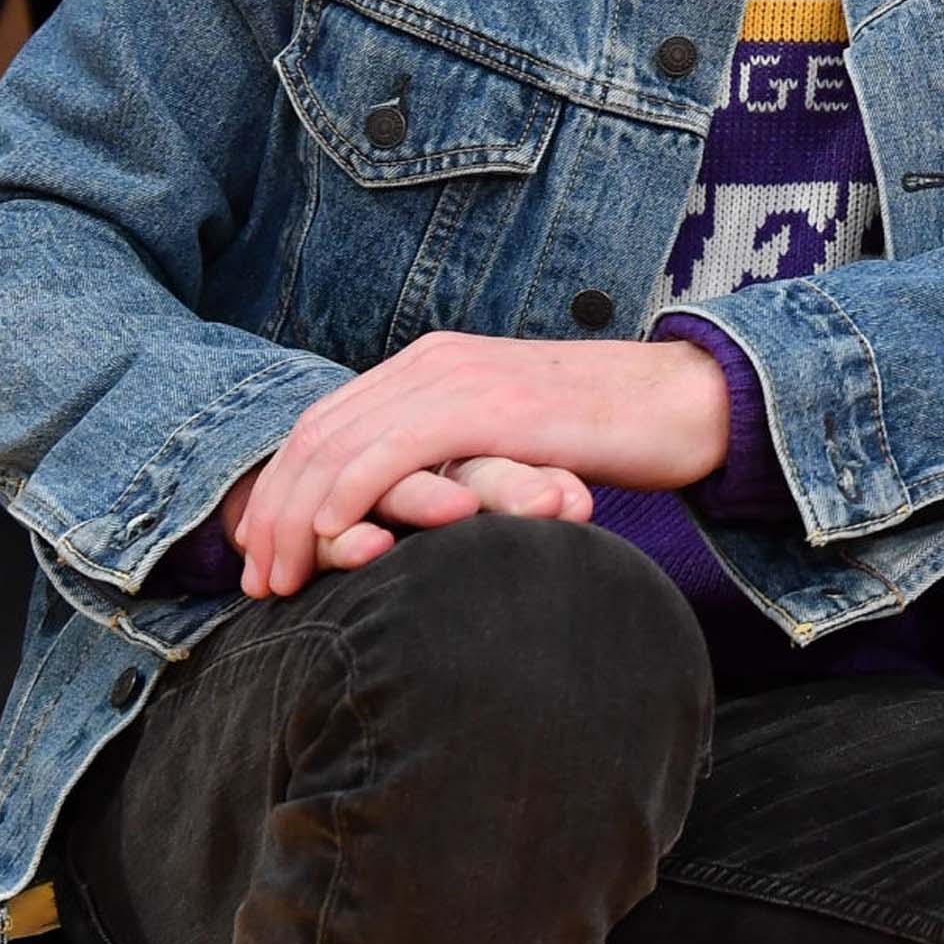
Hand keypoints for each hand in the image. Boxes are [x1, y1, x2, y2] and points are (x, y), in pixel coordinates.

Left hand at [234, 333, 728, 598]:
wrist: (689, 401)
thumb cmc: (611, 432)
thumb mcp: (512, 441)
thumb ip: (458, 457)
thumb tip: (416, 513)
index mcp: (432, 364)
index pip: (324, 424)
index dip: (278, 490)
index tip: (262, 557)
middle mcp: (433, 360)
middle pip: (315, 434)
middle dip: (270, 511)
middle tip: (254, 583)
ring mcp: (460, 377)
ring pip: (340, 443)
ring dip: (295, 516)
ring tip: (279, 578)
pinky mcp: (490, 405)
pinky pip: (393, 449)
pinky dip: (347, 492)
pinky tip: (329, 535)